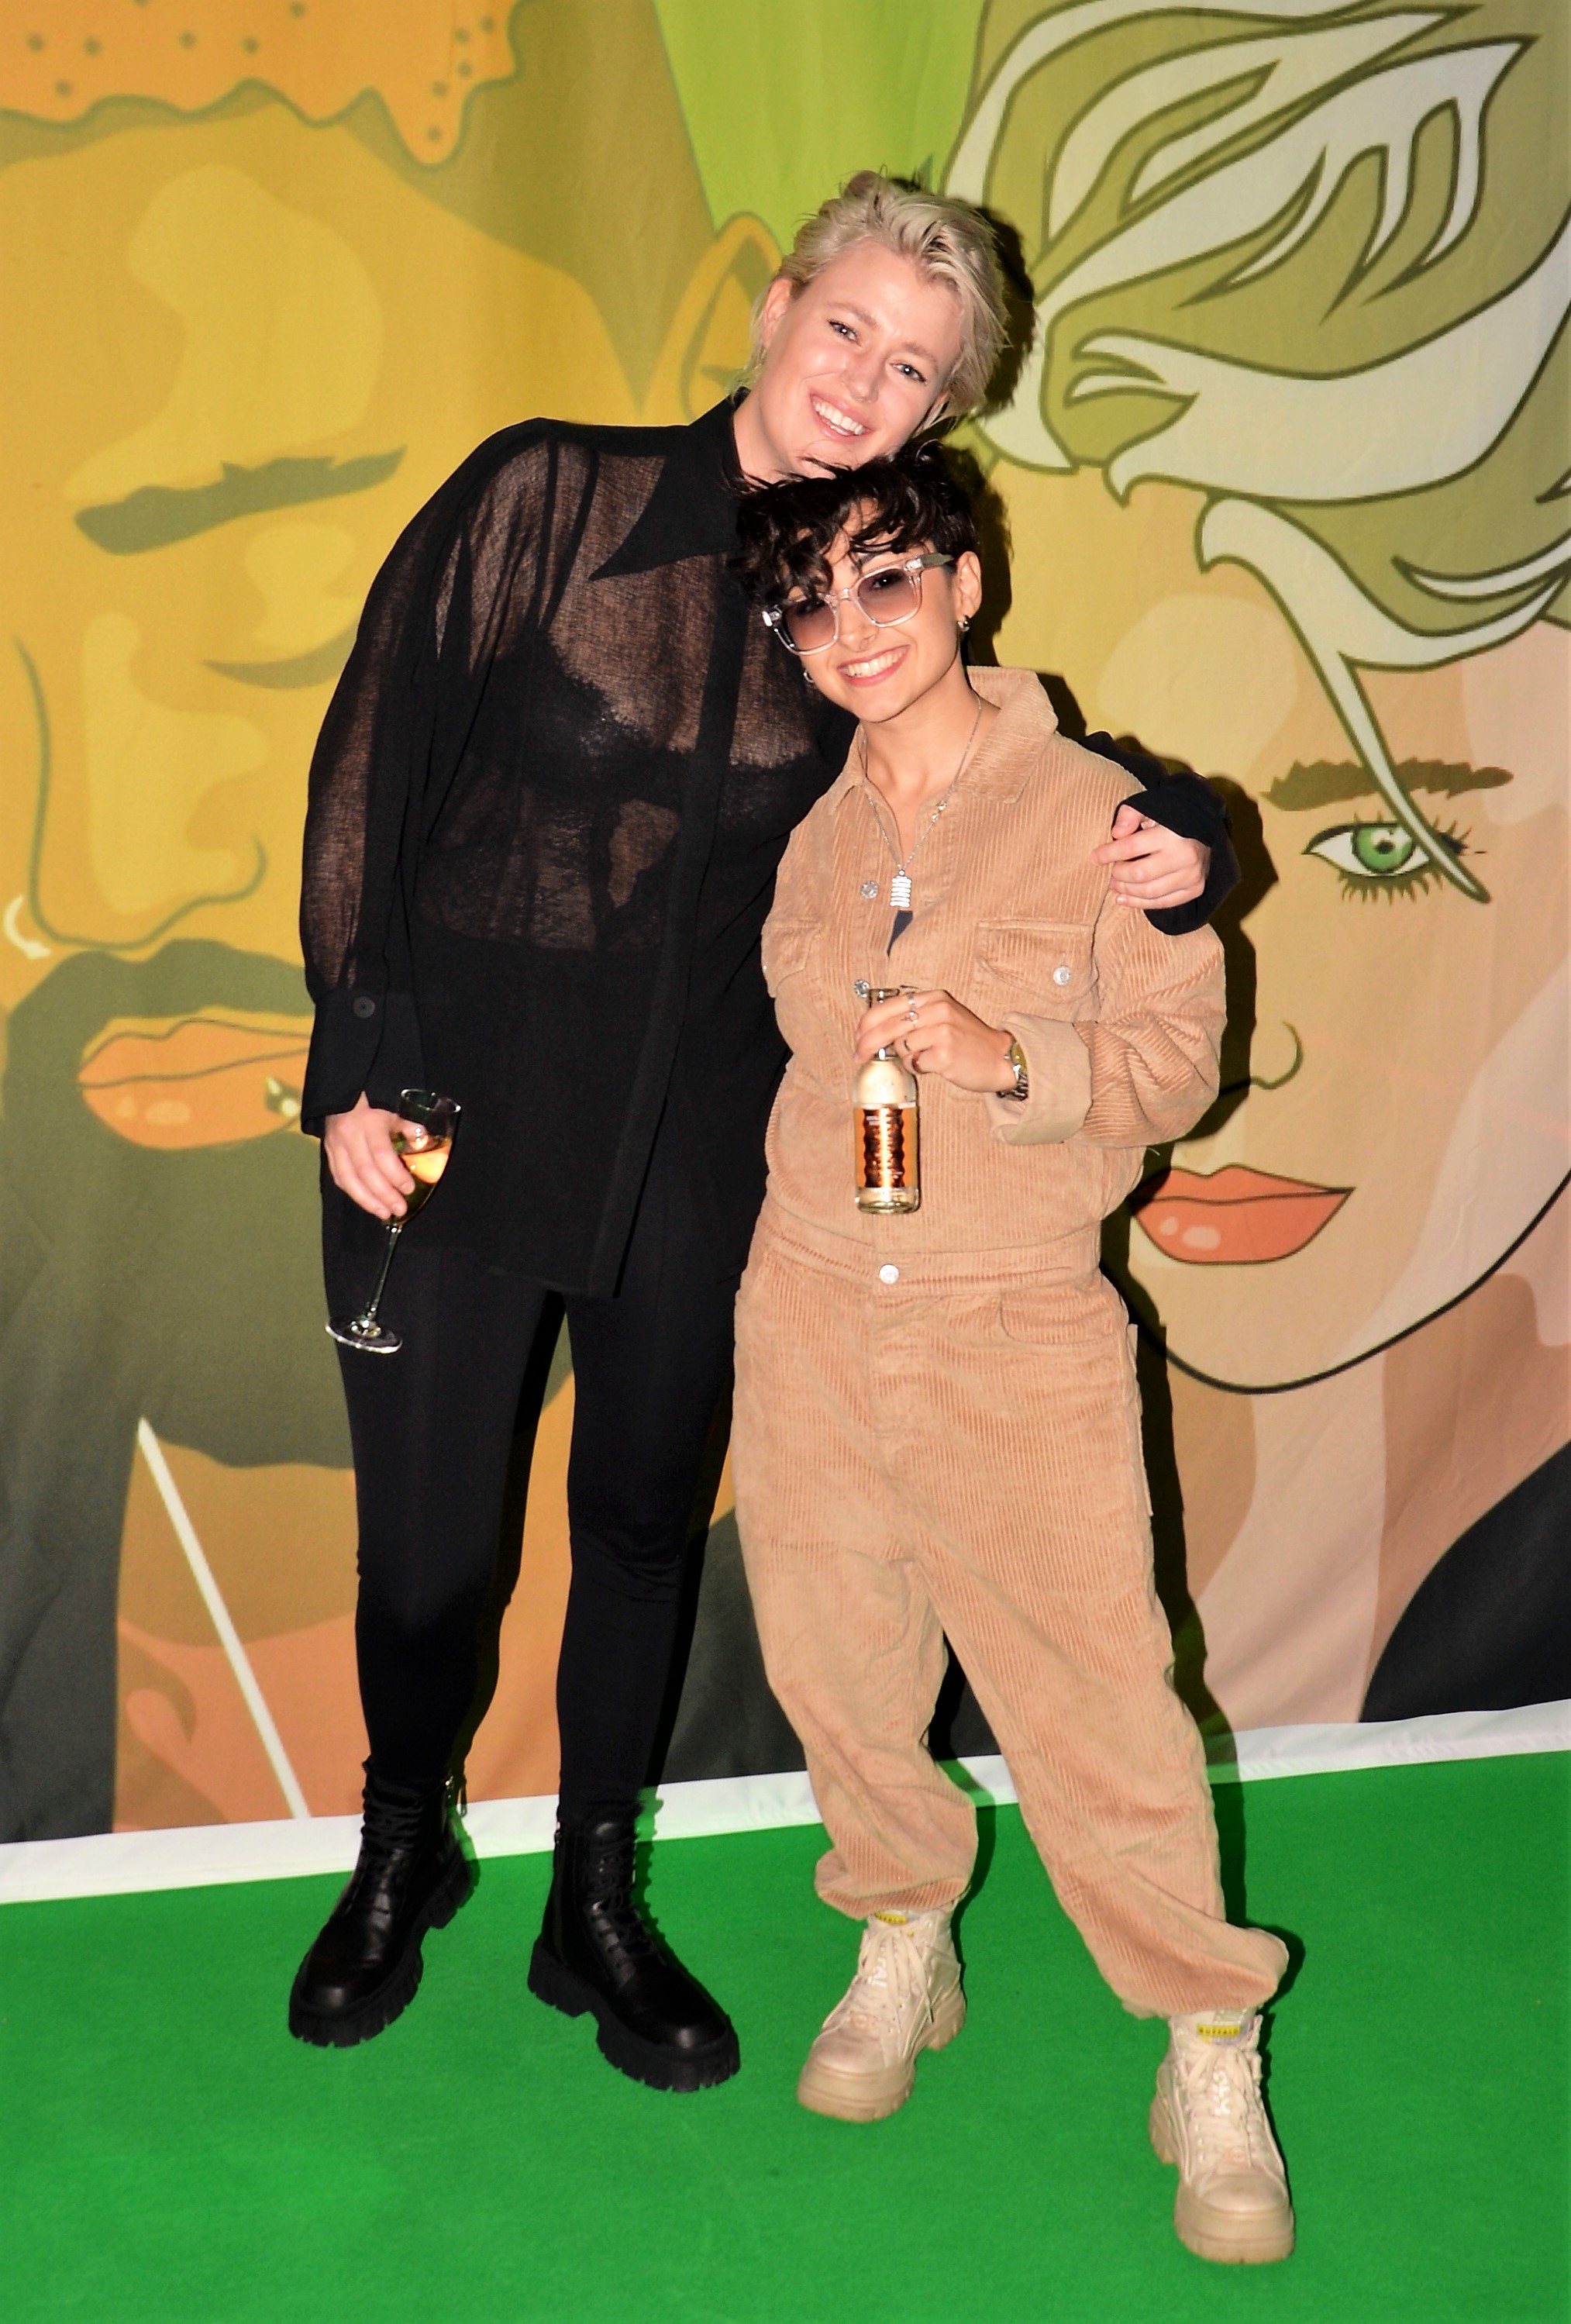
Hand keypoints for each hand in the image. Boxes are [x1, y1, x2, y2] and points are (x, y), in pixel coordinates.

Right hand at [322, 1092, 424, 1218]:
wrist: (339, 1093)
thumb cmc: (372, 1103)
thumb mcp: (393, 1108)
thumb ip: (408, 1126)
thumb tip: (423, 1141)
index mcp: (368, 1123)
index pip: (381, 1154)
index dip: (395, 1175)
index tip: (409, 1189)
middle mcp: (348, 1136)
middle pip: (365, 1171)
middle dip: (383, 1194)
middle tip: (399, 1209)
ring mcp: (334, 1145)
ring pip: (348, 1179)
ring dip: (367, 1200)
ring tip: (384, 1214)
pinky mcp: (327, 1153)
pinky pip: (338, 1177)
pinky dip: (353, 1193)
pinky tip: (367, 1203)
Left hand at [856, 989, 1014, 1093]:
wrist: (1000, 1057)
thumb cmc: (967, 1041)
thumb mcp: (942, 1017)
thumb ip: (914, 1019)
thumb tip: (875, 1033)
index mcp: (933, 997)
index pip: (888, 1006)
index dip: (867, 1023)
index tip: (858, 1036)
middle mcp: (937, 1009)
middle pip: (888, 1026)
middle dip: (868, 1043)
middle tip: (858, 1054)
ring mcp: (942, 1030)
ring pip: (901, 1046)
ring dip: (907, 1056)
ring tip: (927, 1057)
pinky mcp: (945, 1053)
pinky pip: (915, 1063)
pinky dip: (919, 1067)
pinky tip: (935, 1064)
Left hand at [1093, 802, 1209, 906]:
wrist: (1206, 828)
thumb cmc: (1172, 818)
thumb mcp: (1152, 806)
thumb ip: (1131, 814)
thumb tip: (1116, 833)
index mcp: (1171, 834)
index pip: (1131, 847)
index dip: (1108, 853)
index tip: (1095, 857)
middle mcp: (1185, 856)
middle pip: (1139, 874)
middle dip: (1118, 874)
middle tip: (1110, 872)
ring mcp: (1192, 875)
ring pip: (1149, 892)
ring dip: (1126, 891)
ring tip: (1114, 885)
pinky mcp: (1195, 888)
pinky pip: (1163, 903)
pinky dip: (1140, 904)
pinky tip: (1124, 898)